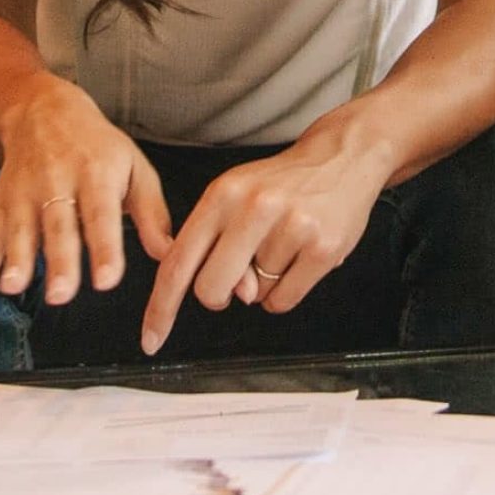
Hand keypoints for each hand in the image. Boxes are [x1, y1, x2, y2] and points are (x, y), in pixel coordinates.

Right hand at [0, 80, 173, 307]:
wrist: (42, 110)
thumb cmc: (97, 147)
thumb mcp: (134, 166)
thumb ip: (151, 211)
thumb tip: (167, 254)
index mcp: (97, 173)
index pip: (101, 214)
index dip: (104, 247)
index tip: (106, 280)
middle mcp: (57, 181)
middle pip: (58, 224)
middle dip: (59, 260)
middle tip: (61, 295)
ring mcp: (24, 191)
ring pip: (20, 227)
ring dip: (15, 259)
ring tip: (13, 287)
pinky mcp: (0, 199)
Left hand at [141, 131, 389, 353]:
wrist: (343, 157)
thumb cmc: (282, 183)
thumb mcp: (235, 193)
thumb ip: (213, 241)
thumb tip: (224, 294)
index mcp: (223, 195)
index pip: (178, 261)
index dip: (161, 306)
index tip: (151, 337)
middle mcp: (254, 209)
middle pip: (211, 289)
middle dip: (219, 295)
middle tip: (238, 275)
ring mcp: (291, 229)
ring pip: (253, 297)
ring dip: (262, 285)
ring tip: (281, 248)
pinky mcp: (323, 248)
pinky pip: (284, 300)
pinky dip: (285, 293)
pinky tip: (296, 262)